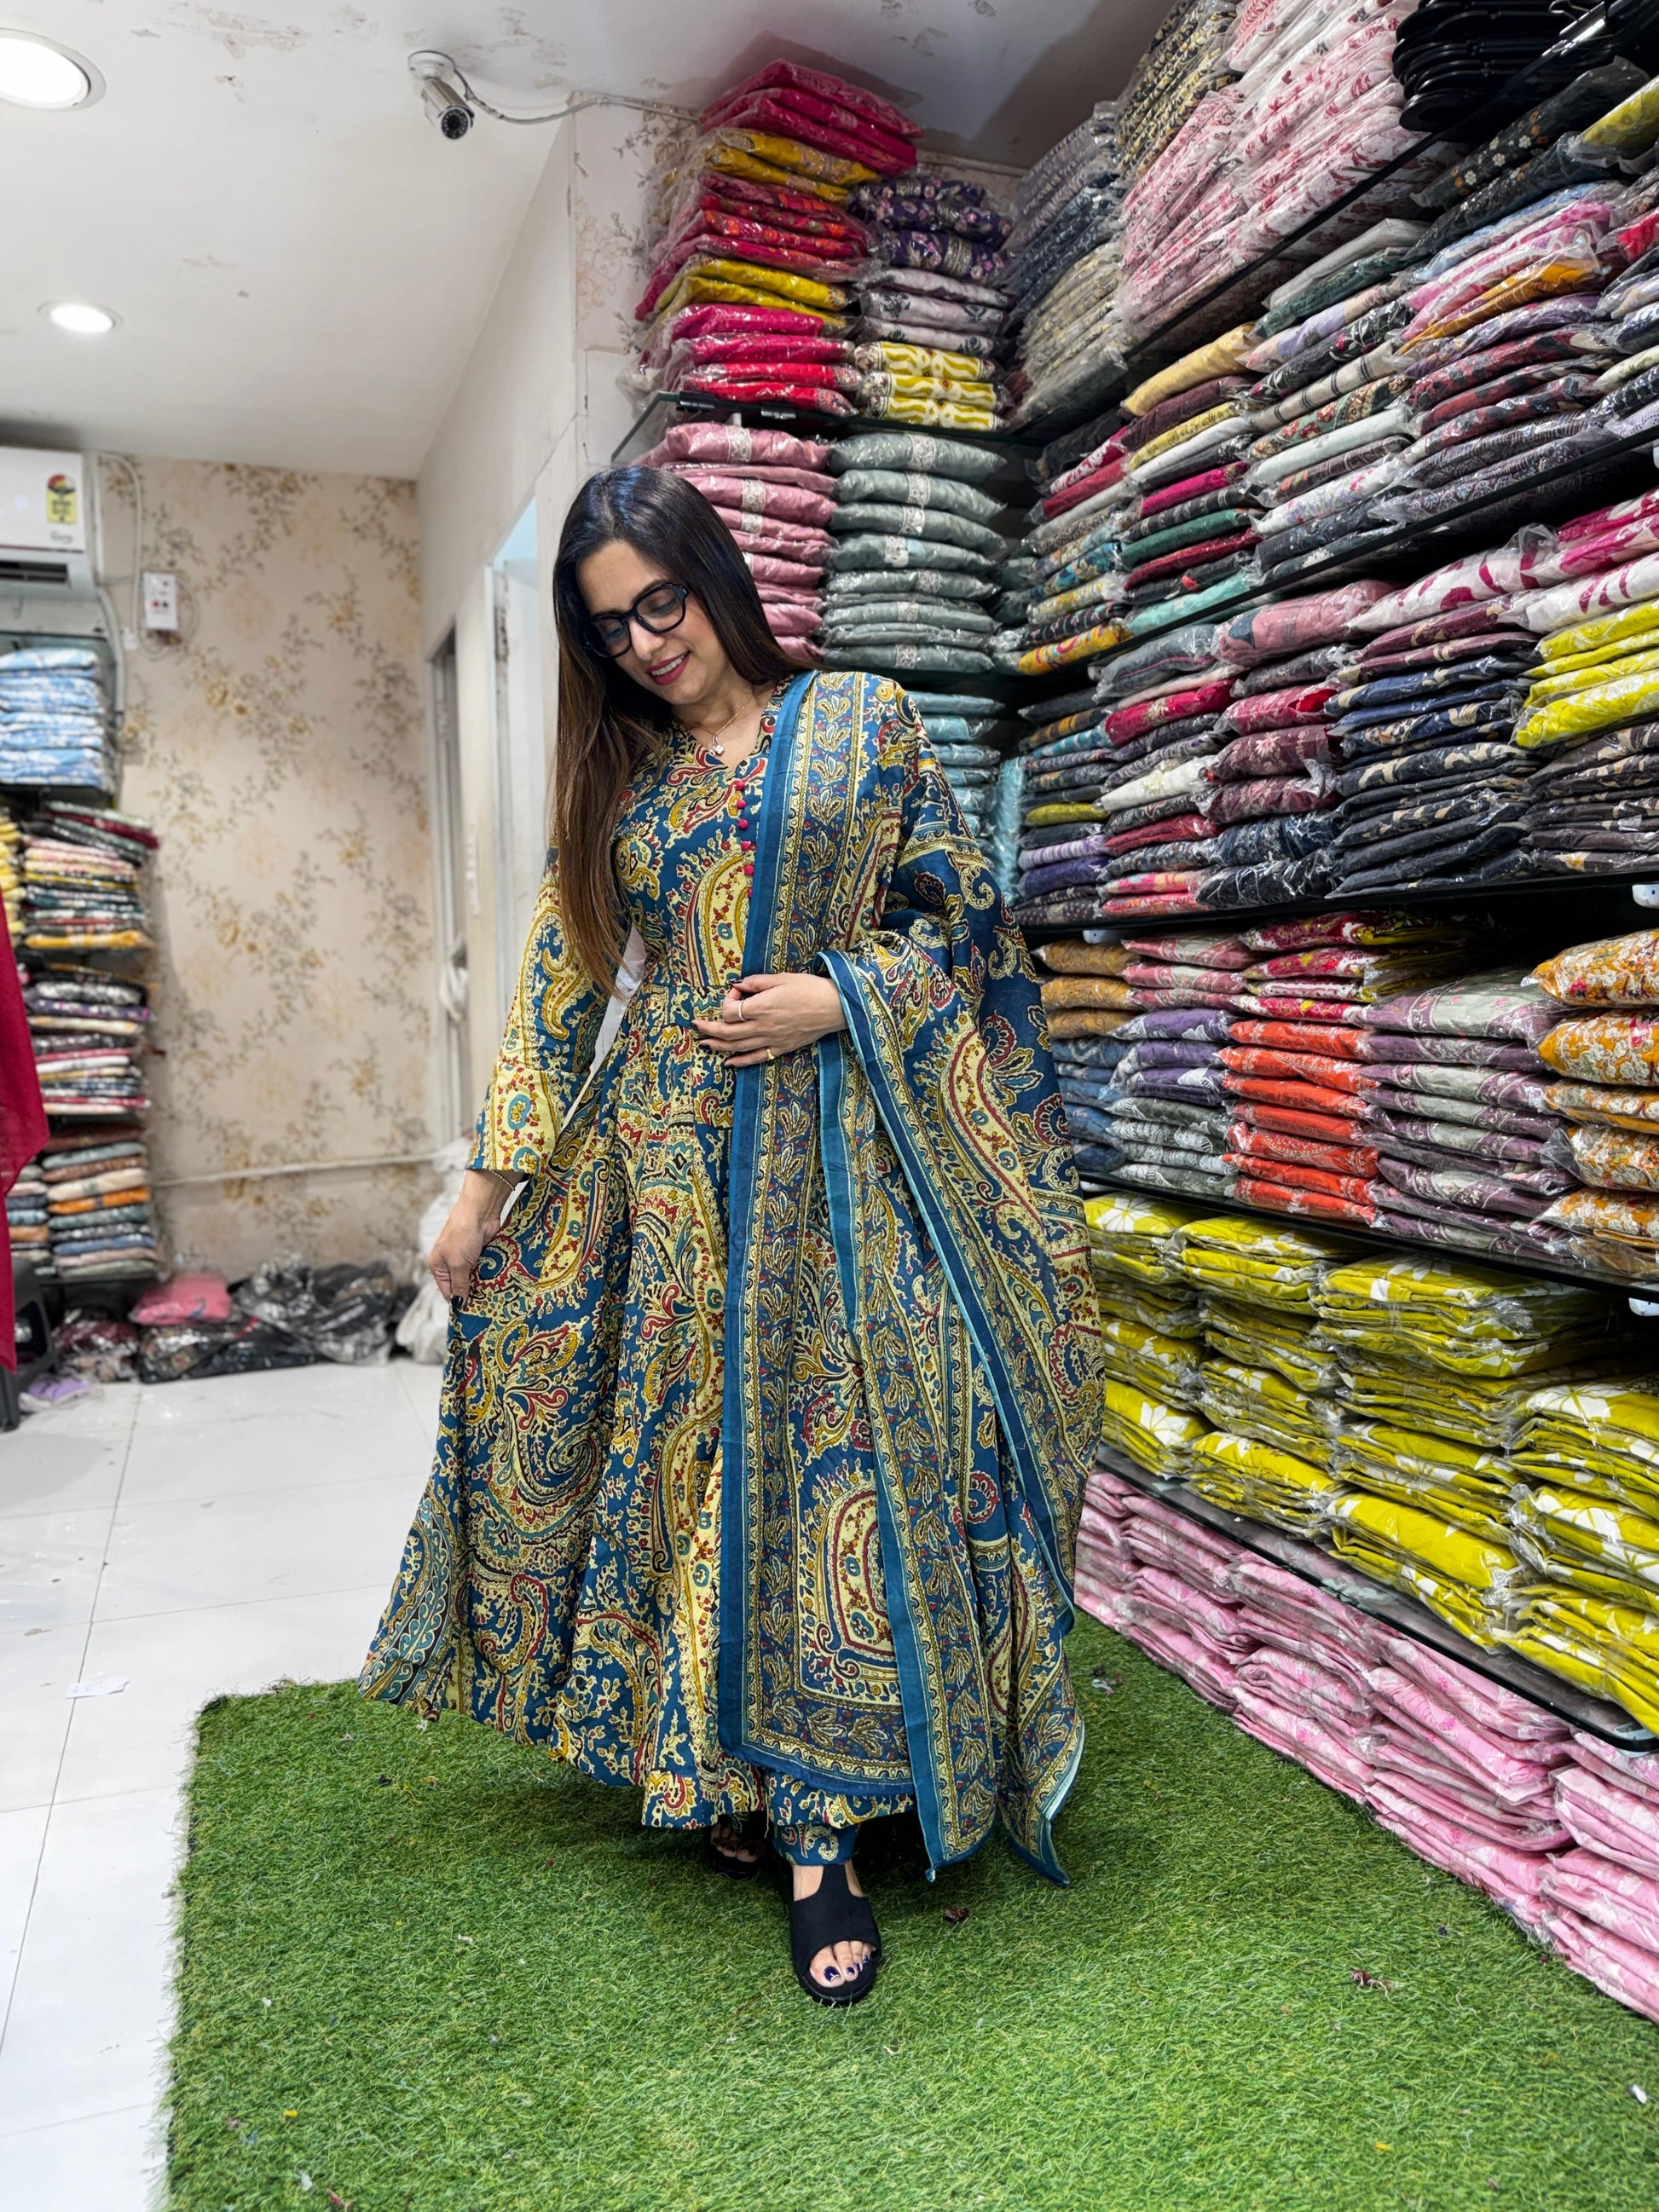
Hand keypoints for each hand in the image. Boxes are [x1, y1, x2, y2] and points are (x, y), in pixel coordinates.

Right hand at [427, 1169, 512, 1302]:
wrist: (480, 1211)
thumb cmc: (463, 1236)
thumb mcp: (458, 1264)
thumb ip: (459, 1285)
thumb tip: (458, 1304)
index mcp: (438, 1265)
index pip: (447, 1290)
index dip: (457, 1301)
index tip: (470, 1313)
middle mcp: (450, 1262)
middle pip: (460, 1285)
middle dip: (471, 1293)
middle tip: (484, 1308)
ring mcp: (465, 1257)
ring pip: (474, 1277)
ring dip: (482, 1284)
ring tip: (493, 1298)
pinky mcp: (480, 1252)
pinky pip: (484, 1269)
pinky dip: (490, 1275)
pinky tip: (498, 1284)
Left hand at [692, 972, 846, 1068]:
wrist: (835, 1007)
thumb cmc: (810, 988)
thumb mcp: (781, 978)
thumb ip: (757, 982)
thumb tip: (739, 985)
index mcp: (762, 1006)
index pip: (731, 1010)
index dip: (727, 1001)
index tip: (736, 992)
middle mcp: (763, 1026)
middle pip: (728, 1032)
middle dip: (709, 1029)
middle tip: (697, 1026)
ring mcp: (772, 1040)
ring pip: (738, 1047)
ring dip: (719, 1046)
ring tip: (705, 1044)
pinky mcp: (782, 1048)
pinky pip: (756, 1058)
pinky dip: (740, 1061)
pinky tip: (729, 1062)